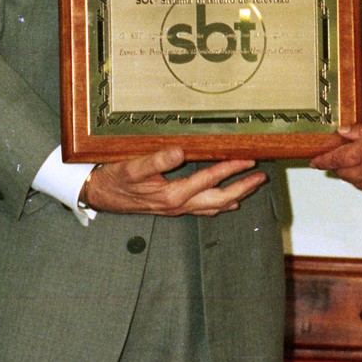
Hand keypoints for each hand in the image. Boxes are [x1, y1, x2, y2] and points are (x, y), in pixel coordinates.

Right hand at [82, 147, 265, 215]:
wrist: (100, 196)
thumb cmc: (115, 180)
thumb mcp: (132, 167)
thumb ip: (156, 160)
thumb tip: (180, 152)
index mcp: (173, 194)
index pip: (209, 179)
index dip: (231, 168)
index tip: (248, 158)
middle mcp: (178, 205)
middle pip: (220, 199)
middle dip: (243, 187)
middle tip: (261, 176)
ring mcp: (177, 209)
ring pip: (214, 207)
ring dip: (235, 196)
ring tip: (252, 186)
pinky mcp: (173, 208)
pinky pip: (204, 209)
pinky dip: (220, 204)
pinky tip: (227, 200)